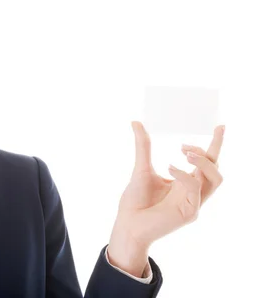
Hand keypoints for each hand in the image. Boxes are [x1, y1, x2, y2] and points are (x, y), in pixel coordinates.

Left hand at [107, 122, 224, 275]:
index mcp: (184, 181)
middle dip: (210, 150)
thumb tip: (136, 122)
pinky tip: (169, 168)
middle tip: (184, 146)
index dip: (216, 144)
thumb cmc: (134, 200)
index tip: (220, 126)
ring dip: (204, 162)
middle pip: (216, 168)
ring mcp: (194, 202)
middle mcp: (192, 191)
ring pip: (216, 178)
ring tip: (185, 152)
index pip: (206, 161)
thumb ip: (143, 146)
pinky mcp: (190, 212)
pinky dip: (184, 175)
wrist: (127, 224)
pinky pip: (196, 189)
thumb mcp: (141, 167)